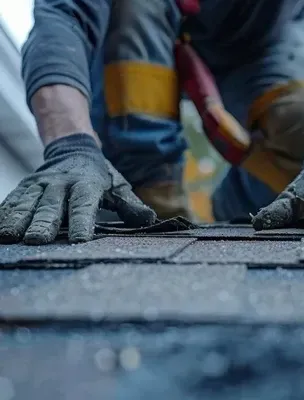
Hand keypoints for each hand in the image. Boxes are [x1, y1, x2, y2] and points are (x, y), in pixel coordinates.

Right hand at [0, 134, 156, 243]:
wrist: (74, 149)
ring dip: (17, 218)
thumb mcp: (119, 187)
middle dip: (43, 223)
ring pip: (27, 202)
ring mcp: (41, 184)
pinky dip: (5, 212)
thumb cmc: (100, 176)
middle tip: (37, 240)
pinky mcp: (26, 186)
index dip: (82, 221)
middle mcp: (61, 184)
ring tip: (8, 236)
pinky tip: (0, 229)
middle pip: (51, 205)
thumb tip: (150, 219)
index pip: (84, 205)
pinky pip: (13, 199)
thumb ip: (131, 205)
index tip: (79, 239)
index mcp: (87, 185)